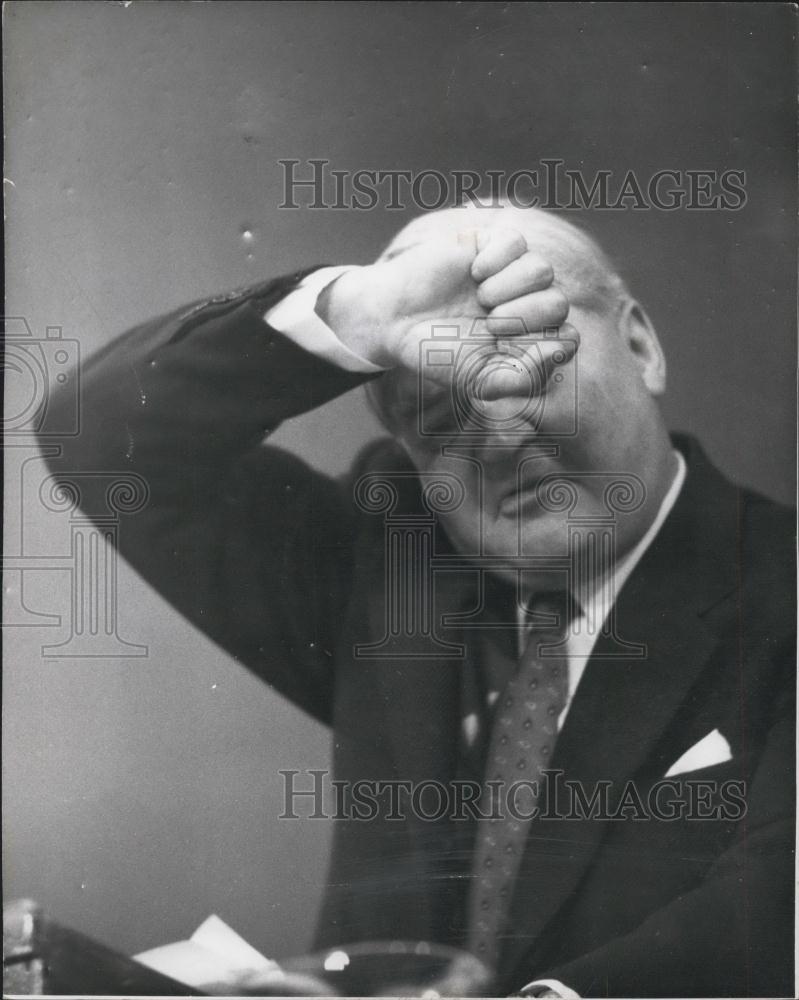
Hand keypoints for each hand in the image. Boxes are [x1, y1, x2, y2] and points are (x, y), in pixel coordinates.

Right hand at [316, 228, 575, 399]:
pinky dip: (498, 258)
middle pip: (558, 303)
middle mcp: (524, 306)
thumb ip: (523, 378)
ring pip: (542, 270)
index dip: (544, 343)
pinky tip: (475, 271)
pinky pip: (517, 241)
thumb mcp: (478, 380)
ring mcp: (509, 275)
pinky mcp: (489, 246)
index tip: (509, 348)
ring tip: (481, 297)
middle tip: (491, 323)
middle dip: (526, 316)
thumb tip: (561, 349)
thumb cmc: (435, 354)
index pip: (567, 338)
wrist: (392, 321)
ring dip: (511, 287)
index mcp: (527, 341)